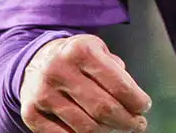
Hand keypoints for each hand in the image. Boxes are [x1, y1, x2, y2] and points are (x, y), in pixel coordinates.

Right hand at [20, 34, 151, 132]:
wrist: (34, 60)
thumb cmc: (76, 58)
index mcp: (80, 50)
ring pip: (85, 127)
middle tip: (138, 124)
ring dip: (108, 131)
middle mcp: (59, 70)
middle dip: (127, 121)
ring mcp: (42, 93)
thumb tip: (135, 103)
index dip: (136, 100)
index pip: (118, 84)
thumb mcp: (98, 50)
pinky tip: (95, 132)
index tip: (144, 107)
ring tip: (119, 128)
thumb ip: (117, 72)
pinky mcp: (30, 112)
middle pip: (103, 109)